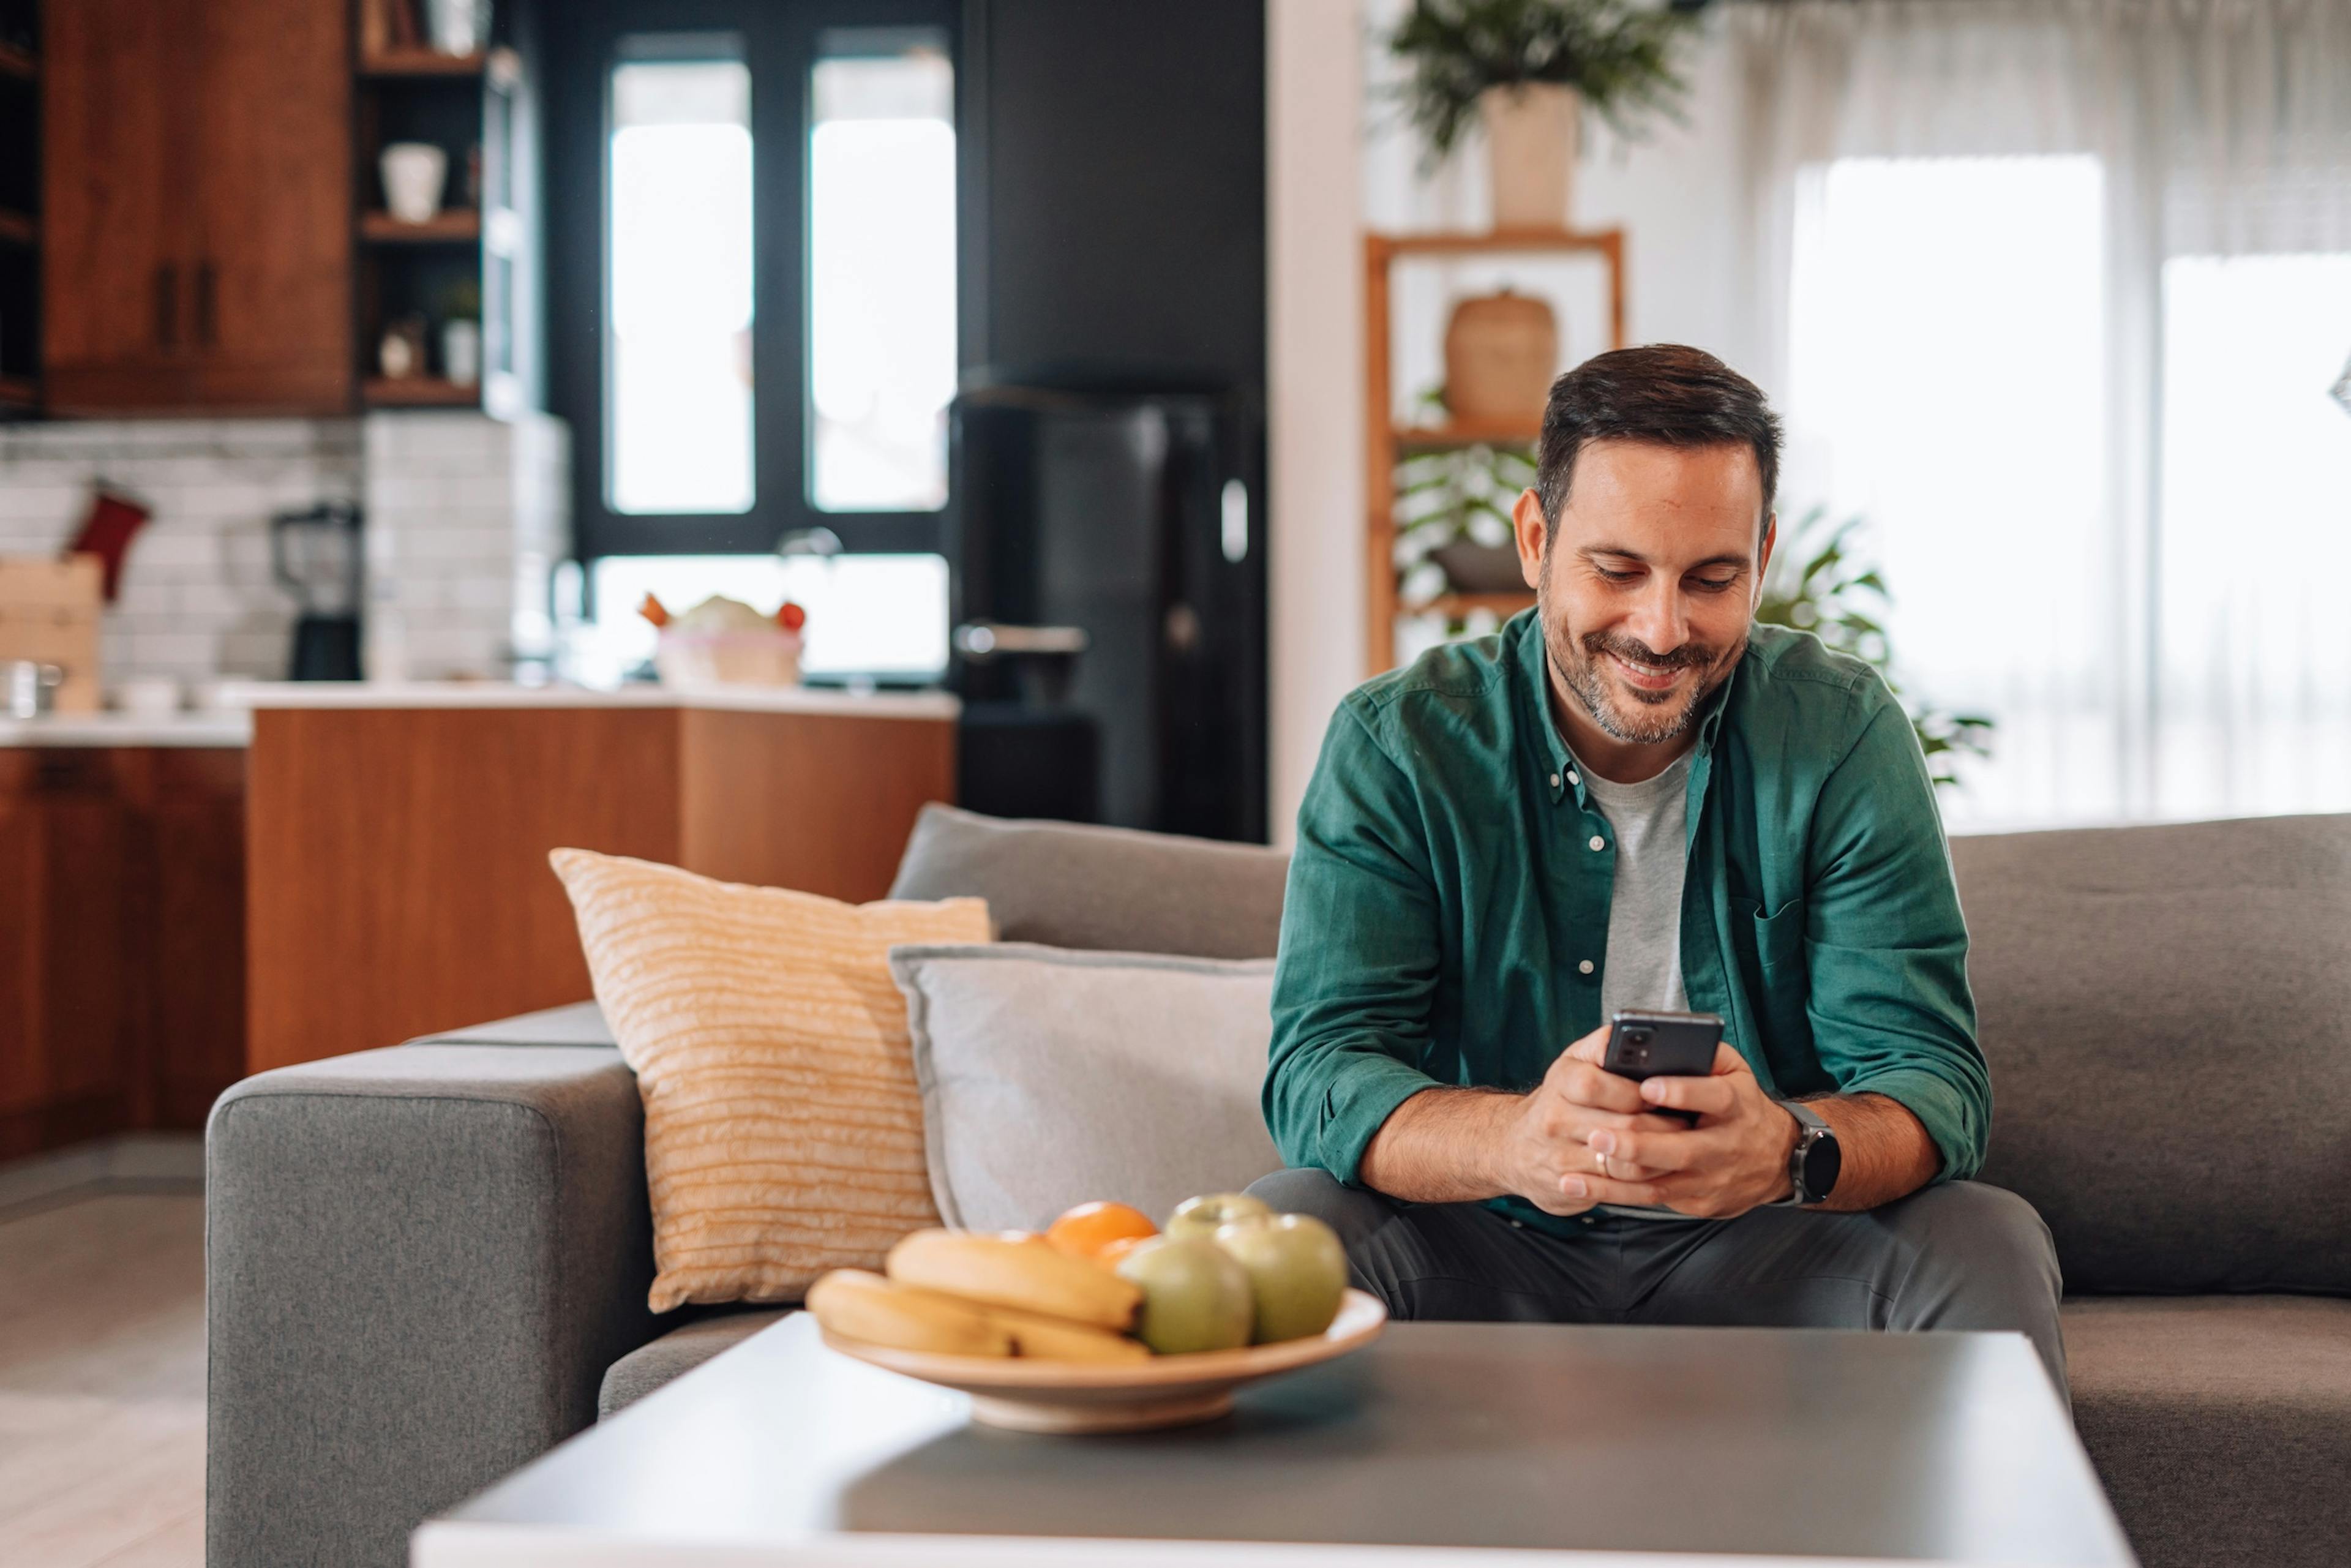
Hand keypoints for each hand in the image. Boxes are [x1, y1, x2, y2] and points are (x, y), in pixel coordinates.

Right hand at [1498, 1025, 1697, 1215]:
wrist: (1515, 1147)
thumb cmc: (1561, 1098)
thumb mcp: (1575, 1063)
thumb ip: (1605, 1046)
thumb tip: (1640, 1031)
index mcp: (1561, 1080)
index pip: (1597, 1084)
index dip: (1637, 1091)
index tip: (1663, 1093)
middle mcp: (1555, 1119)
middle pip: (1620, 1127)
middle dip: (1662, 1127)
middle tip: (1688, 1124)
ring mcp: (1559, 1157)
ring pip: (1623, 1164)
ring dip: (1659, 1158)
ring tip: (1679, 1148)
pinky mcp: (1567, 1188)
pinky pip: (1617, 1191)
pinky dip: (1644, 1184)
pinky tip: (1660, 1173)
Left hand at [1576, 1043, 1800, 1218]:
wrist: (1777, 1159)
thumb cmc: (1741, 1104)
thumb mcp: (1735, 1072)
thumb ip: (1704, 1054)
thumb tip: (1664, 1039)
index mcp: (1736, 1104)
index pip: (1712, 1097)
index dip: (1681, 1092)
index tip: (1647, 1087)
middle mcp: (1725, 1145)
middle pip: (1679, 1150)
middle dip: (1636, 1145)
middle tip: (1597, 1135)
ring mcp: (1712, 1179)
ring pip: (1658, 1183)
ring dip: (1612, 1180)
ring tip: (1571, 1173)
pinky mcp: (1699, 1202)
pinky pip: (1652, 1199)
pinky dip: (1613, 1195)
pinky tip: (1579, 1186)